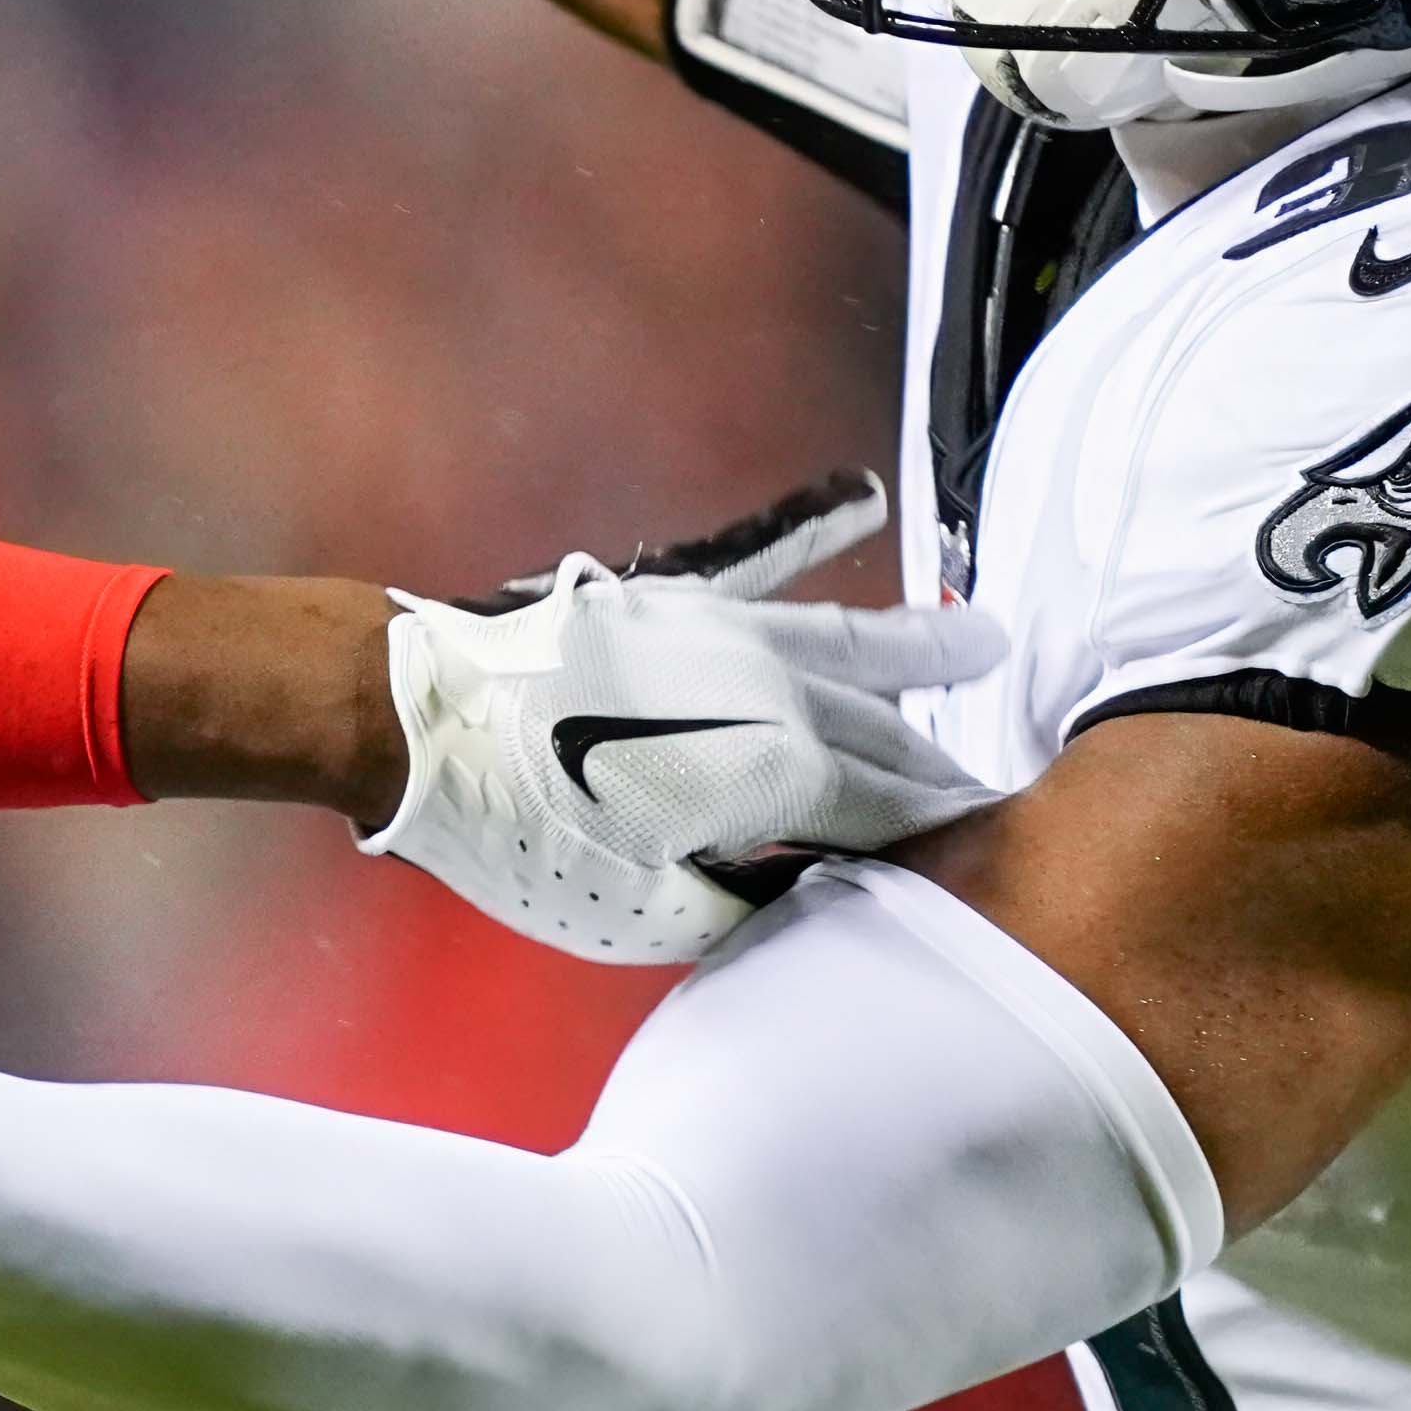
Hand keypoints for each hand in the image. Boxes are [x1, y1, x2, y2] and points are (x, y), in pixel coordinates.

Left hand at [372, 475, 1014, 964]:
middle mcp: (780, 688)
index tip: (991, 854)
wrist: (415, 719)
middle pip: (885, 733)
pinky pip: (760, 549)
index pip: (896, 813)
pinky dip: (814, 519)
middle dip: (938, 764)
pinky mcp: (666, 596)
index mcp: (787, 774)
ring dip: (919, 651)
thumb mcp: (642, 915)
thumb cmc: (519, 833)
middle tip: (995, 787)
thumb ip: (742, 902)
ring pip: (850, 638)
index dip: (944, 840)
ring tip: (985, 646)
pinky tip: (862, 495)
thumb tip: (801, 885)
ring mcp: (726, 629)